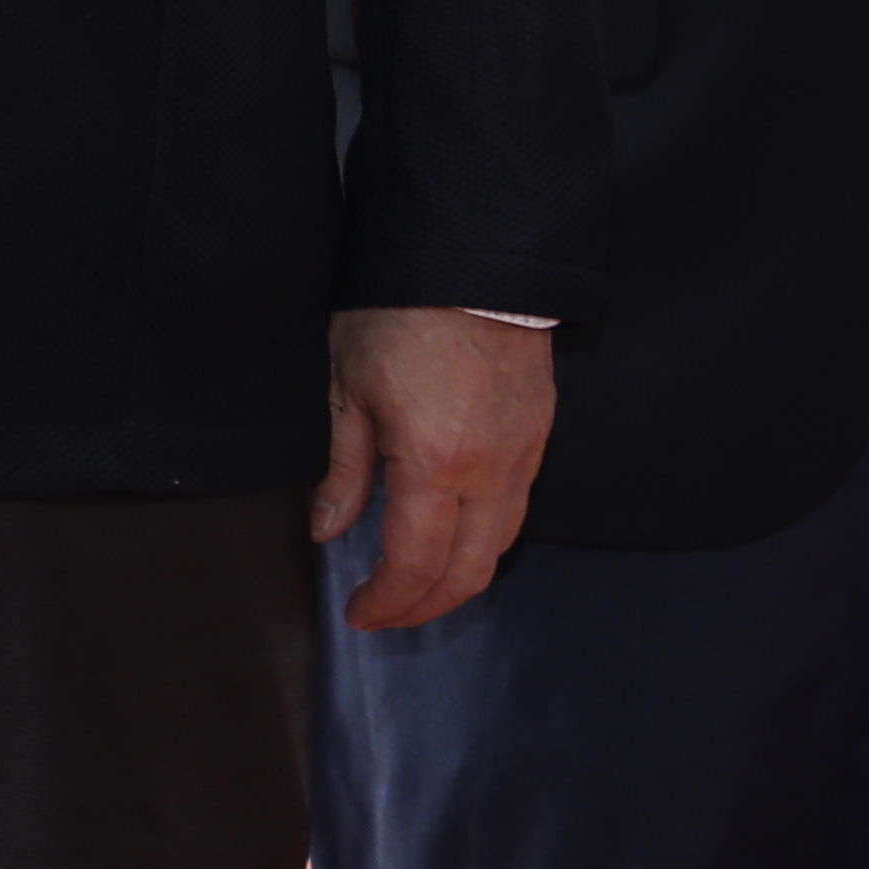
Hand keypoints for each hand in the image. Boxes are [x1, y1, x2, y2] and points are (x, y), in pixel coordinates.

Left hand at [315, 306, 551, 630]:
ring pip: (501, 544)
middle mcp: (490, 469)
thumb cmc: (401, 313)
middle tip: (386, 612)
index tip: (358, 612)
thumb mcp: (347, 387)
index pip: (415, 566)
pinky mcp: (540, 432)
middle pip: (469, 573)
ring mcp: (524, 452)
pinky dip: (484, 534)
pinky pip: (517, 505)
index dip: (386, 602)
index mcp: (434, 463)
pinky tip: (453, 527)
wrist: (474, 256)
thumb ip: (341, 468)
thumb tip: (328, 529)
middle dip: (425, 606)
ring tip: (418, 580)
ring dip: (459, 575)